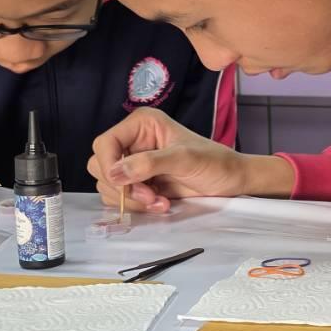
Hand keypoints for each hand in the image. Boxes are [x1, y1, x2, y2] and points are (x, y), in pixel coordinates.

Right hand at [88, 107, 250, 212]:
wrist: (230, 180)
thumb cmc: (214, 162)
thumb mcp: (184, 159)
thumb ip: (149, 163)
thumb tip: (115, 173)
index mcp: (141, 124)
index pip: (105, 143)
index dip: (109, 165)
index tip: (124, 184)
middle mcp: (133, 141)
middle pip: (101, 166)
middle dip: (123, 186)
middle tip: (150, 195)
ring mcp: (134, 163)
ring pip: (109, 185)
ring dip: (131, 199)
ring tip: (160, 201)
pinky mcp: (139, 183)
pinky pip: (121, 197)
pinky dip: (136, 205)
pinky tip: (160, 204)